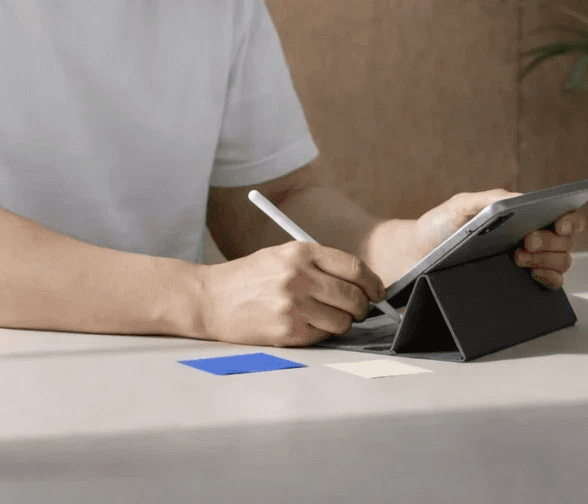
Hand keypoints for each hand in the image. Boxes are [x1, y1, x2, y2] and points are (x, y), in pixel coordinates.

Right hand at [197, 241, 384, 346]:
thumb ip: (319, 265)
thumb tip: (362, 284)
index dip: (372, 283)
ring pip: (344, 321)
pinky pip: (323, 336)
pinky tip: (305, 325)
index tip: (377, 291)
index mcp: (300, 252)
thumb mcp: (282, 256)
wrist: (210, 299)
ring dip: (342, 323)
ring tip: (325, 317)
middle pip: (354, 297)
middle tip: (356, 309)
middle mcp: (299, 276)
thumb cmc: (249, 277)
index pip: (354, 268)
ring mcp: (293, 305)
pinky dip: (322, 333)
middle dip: (362, 306)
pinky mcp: (288, 331)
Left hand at [412, 190, 586, 289]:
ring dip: (548, 260)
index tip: (560, 223)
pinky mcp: (520, 284)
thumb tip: (523, 199)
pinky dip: (549, 280)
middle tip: (525, 242)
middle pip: (565, 242)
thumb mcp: (462, 205)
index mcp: (522, 217)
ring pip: (562, 263)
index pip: (563, 216)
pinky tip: (531, 275)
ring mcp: (528, 263)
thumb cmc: (440, 226)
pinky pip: (550, 285)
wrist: (416, 256)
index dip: (571, 219)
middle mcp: (531, 239)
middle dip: (550, 241)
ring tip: (517, 258)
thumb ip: (492, 199)